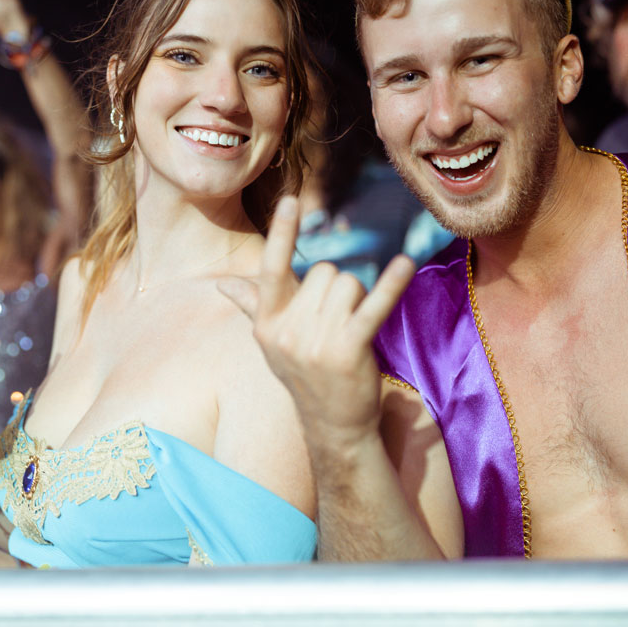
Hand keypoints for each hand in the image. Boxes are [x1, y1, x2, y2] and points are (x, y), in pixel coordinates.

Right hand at [217, 197, 415, 448]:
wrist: (333, 426)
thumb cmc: (303, 376)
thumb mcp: (271, 342)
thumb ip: (251, 306)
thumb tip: (221, 285)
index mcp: (267, 323)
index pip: (272, 269)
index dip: (282, 233)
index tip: (290, 200)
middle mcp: (288, 330)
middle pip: (324, 272)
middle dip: (338, 288)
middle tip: (338, 323)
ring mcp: (318, 341)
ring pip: (349, 283)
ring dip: (359, 298)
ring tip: (353, 329)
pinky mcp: (350, 350)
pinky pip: (373, 305)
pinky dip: (392, 283)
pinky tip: (406, 263)